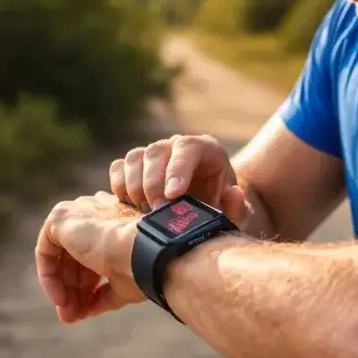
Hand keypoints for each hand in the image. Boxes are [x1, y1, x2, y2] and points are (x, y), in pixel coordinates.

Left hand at [35, 191, 144, 323]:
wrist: (147, 250)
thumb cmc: (144, 265)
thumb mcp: (123, 282)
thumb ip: (102, 293)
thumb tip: (85, 310)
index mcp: (115, 220)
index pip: (94, 253)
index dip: (89, 284)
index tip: (89, 308)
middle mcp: (96, 211)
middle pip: (75, 256)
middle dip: (74, 290)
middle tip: (75, 315)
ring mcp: (79, 211)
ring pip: (61, 256)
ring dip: (63, 288)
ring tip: (70, 314)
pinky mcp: (60, 217)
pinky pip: (46, 251)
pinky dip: (49, 277)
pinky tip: (61, 298)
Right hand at [109, 134, 251, 225]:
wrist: (208, 210)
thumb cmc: (223, 209)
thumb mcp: (238, 212)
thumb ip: (238, 207)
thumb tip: (234, 195)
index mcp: (206, 149)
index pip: (188, 147)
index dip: (177, 169)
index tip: (173, 195)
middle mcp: (177, 145)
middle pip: (155, 152)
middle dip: (153, 185)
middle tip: (158, 212)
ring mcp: (154, 154)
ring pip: (134, 158)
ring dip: (134, 187)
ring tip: (145, 212)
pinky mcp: (135, 167)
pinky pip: (118, 167)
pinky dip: (119, 186)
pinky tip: (130, 206)